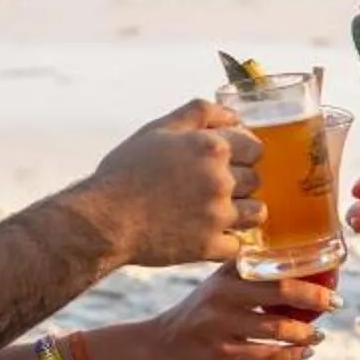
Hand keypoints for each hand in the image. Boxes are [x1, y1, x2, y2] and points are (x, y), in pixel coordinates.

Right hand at [82, 101, 260, 267]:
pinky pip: (238, 245)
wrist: (103, 220)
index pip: (256, 148)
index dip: (243, 154)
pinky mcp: (209, 246)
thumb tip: (234, 115)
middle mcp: (221, 180)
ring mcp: (218, 216)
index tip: (228, 161)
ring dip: (242, 211)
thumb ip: (200, 113)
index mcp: (212, 148)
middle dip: (241, 182)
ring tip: (215, 211)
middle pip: (256, 180)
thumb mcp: (158, 129)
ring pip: (256, 213)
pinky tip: (208, 234)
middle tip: (212, 187)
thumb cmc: (126, 172)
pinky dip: (227, 241)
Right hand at [150, 266, 335, 359]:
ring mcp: (221, 324)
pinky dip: (290, 356)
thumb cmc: (198, 317)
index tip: (332, 270)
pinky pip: (267, 356)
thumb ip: (250, 279)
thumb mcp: (217, 287)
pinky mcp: (222, 353)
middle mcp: (223, 293)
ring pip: (277, 327)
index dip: (307, 265)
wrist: (158, 349)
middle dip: (316, 297)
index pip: (272, 262)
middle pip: (280, 290)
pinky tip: (302, 355)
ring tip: (318, 336)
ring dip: (306, 333)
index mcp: (226, 272)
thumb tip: (304, 282)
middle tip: (336, 302)